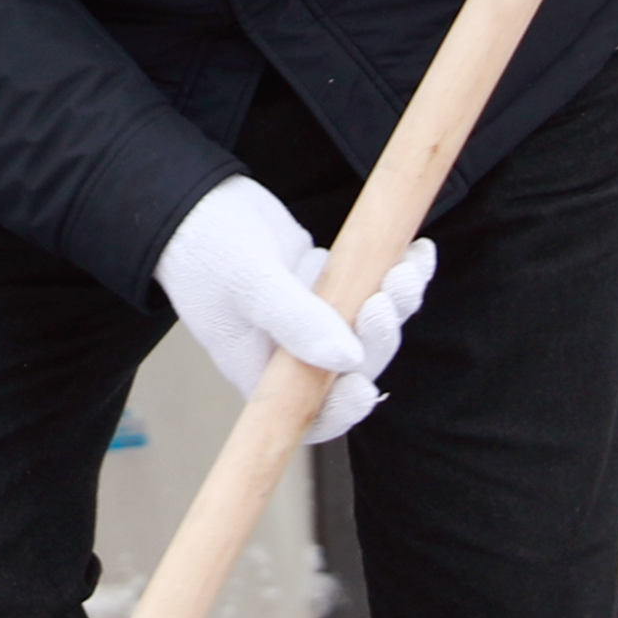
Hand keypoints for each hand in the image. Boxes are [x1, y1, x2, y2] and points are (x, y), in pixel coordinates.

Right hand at [151, 176, 430, 445]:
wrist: (199, 201)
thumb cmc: (206, 249)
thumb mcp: (249, 285)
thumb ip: (296, 321)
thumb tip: (348, 361)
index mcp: (264, 372)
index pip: (311, 415)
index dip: (343, 410)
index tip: (363, 386)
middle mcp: (293, 354)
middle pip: (354, 367)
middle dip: (379, 337)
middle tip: (387, 295)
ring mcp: (316, 320)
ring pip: (371, 328)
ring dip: (398, 302)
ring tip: (408, 266)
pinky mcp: (332, 288)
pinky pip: (375, 289)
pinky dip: (400, 272)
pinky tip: (419, 250)